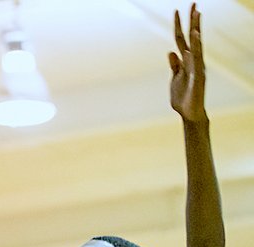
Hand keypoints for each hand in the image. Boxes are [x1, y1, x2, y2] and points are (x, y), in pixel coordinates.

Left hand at [169, 3, 206, 121]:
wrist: (188, 113)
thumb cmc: (183, 96)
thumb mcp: (175, 77)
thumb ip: (174, 65)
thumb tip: (170, 51)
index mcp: (187, 60)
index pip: (182, 39)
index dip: (179, 25)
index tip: (177, 10)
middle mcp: (194, 61)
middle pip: (192, 38)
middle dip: (192, 22)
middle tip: (194, 4)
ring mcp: (197, 69)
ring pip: (196, 48)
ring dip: (196, 35)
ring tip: (195, 20)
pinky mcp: (197, 79)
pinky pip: (196, 64)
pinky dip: (194, 53)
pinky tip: (193, 44)